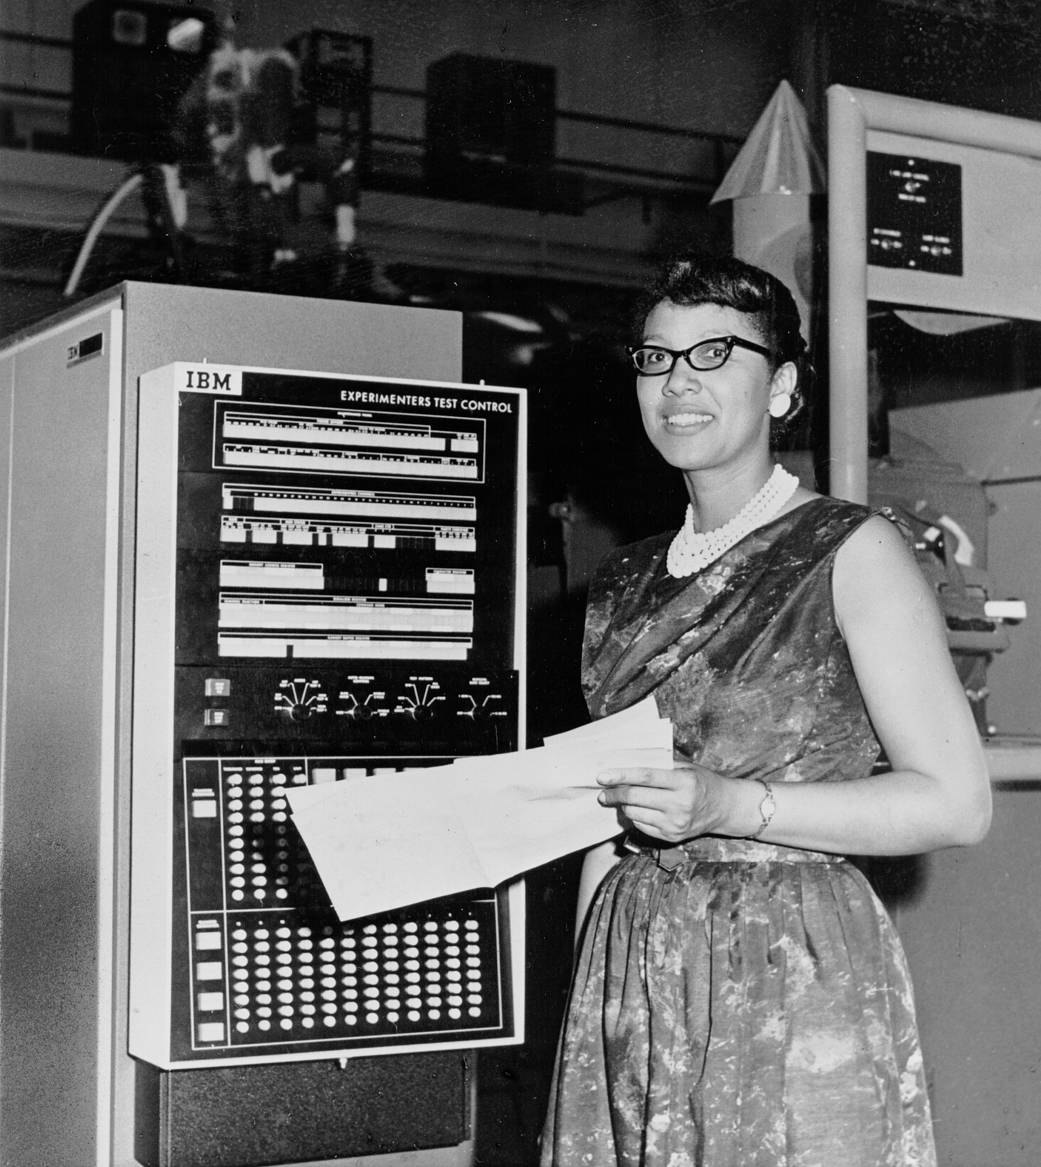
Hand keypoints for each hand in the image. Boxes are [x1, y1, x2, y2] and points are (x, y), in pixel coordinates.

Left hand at [596, 762, 727, 843]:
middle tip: (603, 792)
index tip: (602, 776)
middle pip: (636, 797)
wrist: (724, 808)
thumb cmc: (702, 782)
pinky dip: (634, 817)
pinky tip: (635, 810)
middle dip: (614, 794)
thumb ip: (660, 765)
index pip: (645, 777)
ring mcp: (675, 824)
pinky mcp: (672, 837)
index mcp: (684, 782)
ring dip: (622, 806)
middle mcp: (680, 804)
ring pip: (635, 814)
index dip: (621, 776)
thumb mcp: (686, 767)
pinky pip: (642, 826)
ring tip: (620, 799)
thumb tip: (626, 763)